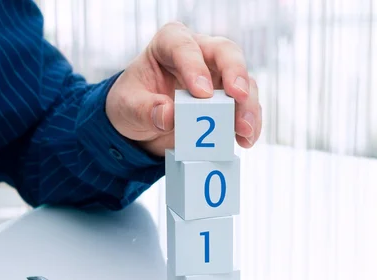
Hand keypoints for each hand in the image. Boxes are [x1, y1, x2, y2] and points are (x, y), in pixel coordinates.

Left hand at [106, 22, 261, 156]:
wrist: (140, 122)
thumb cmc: (133, 103)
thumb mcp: (128, 107)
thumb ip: (146, 110)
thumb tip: (170, 115)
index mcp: (169, 43)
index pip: (184, 46)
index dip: (194, 66)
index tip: (201, 93)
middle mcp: (200, 52)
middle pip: (225, 53)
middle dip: (235, 74)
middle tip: (237, 96)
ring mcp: (218, 75)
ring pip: (243, 81)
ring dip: (247, 106)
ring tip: (244, 129)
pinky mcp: (229, 99)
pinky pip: (245, 107)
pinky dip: (249, 123)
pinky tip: (246, 140)